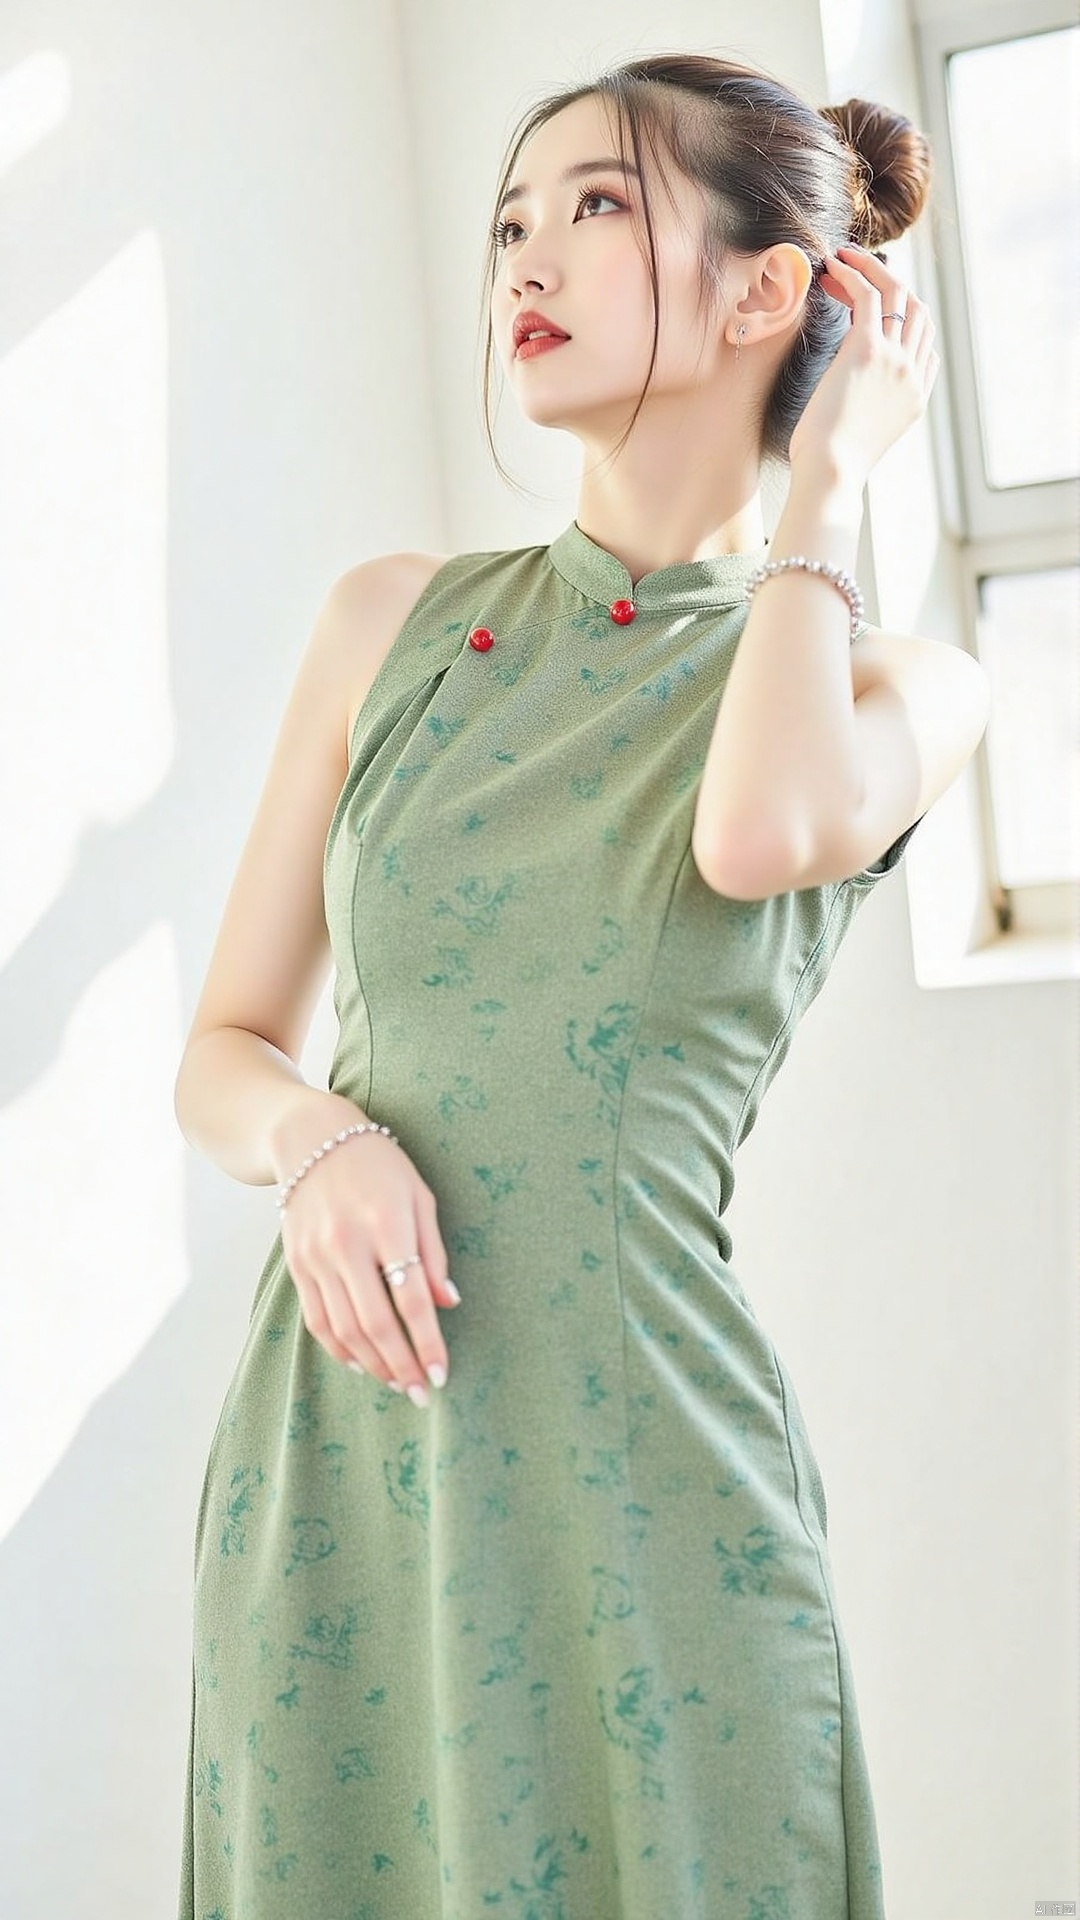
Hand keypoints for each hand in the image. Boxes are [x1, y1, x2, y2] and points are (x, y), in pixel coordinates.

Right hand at [276, 1101, 457, 1403]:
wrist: (310, 1137)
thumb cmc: (378, 1166)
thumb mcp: (418, 1196)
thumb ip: (432, 1252)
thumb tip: (447, 1304)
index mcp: (386, 1223)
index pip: (410, 1298)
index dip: (428, 1342)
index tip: (442, 1373)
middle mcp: (347, 1243)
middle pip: (375, 1322)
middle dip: (401, 1365)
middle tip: (421, 1393)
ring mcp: (316, 1256)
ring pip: (344, 1328)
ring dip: (373, 1364)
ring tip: (397, 1383)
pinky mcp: (296, 1263)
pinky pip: (317, 1319)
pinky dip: (339, 1348)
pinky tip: (362, 1363)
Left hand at [787, 244, 940, 483]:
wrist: (831, 474)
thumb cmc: (831, 466)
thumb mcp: (862, 435)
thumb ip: (867, 409)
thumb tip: (844, 399)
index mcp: (916, 396)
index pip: (924, 343)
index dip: (900, 316)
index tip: (869, 306)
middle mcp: (913, 374)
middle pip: (917, 311)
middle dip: (890, 284)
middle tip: (857, 273)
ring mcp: (896, 360)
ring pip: (897, 293)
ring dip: (871, 268)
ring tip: (843, 259)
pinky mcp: (868, 349)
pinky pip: (868, 295)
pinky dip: (854, 273)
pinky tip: (834, 265)